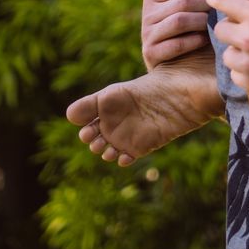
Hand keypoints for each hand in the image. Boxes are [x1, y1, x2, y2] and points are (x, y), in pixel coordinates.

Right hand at [67, 61, 221, 165]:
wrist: (180, 96)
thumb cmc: (150, 88)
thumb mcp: (118, 94)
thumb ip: (91, 104)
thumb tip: (68, 115)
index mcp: (105, 102)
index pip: (83, 117)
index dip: (83, 127)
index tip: (87, 130)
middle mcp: (113, 120)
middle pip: (92, 136)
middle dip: (92, 140)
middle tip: (97, 140)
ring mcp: (126, 134)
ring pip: (106, 149)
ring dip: (105, 152)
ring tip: (110, 151)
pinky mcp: (141, 147)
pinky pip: (125, 157)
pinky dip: (122, 160)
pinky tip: (125, 158)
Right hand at [142, 0, 218, 67]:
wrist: (173, 67)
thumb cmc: (188, 32)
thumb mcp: (186, 10)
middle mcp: (147, 14)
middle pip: (183, 2)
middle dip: (206, 6)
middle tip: (222, 12)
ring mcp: (146, 34)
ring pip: (179, 21)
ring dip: (202, 22)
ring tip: (215, 26)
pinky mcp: (150, 53)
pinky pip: (177, 44)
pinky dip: (195, 41)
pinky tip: (206, 40)